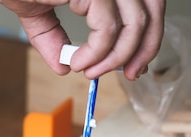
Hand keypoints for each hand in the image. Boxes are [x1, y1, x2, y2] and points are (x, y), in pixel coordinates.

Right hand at [0, 0, 165, 79]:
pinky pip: (106, 30)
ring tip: (91, 71)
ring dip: (115, 59)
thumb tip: (63, 67)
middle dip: (142, 50)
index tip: (134, 64)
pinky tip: (79, 62)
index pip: (147, 6)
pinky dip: (95, 54)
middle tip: (128, 74)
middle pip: (152, 13)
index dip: (147, 37)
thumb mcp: (38, 12)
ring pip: (134, 25)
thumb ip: (53, 38)